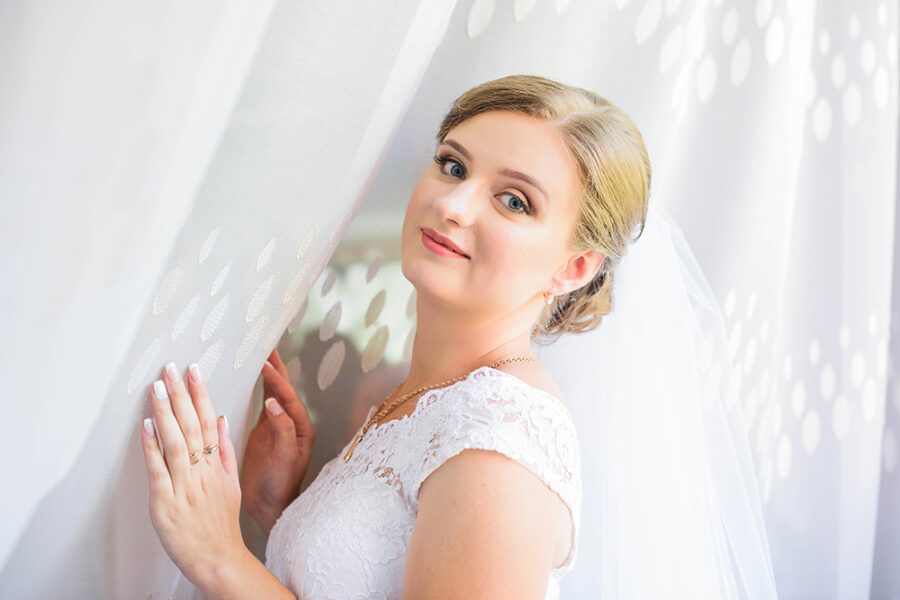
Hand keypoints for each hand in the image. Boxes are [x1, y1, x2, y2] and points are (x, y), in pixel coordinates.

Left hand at [140, 361, 245, 593]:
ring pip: (176, 443)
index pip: (209, 422)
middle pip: (193, 426)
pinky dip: (152, 447)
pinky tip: (146, 427)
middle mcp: (202, 472)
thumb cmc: (222, 525)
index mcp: (216, 466)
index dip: (201, 395)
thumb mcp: (232, 485)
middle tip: (171, 369)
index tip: (194, 371)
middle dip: (181, 394)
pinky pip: (158, 470)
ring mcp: (184, 486)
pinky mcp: (166, 503)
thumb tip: (222, 420)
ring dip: (165, 413)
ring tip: (157, 388)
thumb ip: (226, 451)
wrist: (219, 558)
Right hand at [241, 348, 315, 533]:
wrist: (270, 508)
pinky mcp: (264, 433)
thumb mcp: (284, 459)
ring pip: (273, 394)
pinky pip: (262, 404)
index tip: (265, 364)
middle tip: (268, 347)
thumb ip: (281, 431)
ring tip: (261, 355)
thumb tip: (273, 404)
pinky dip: (258, 390)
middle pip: (284, 390)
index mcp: (300, 429)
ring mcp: (277, 427)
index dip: (276, 380)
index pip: (288, 397)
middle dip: (277, 369)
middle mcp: (291, 424)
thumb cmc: (281, 487)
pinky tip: (252, 379)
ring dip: (268, 376)